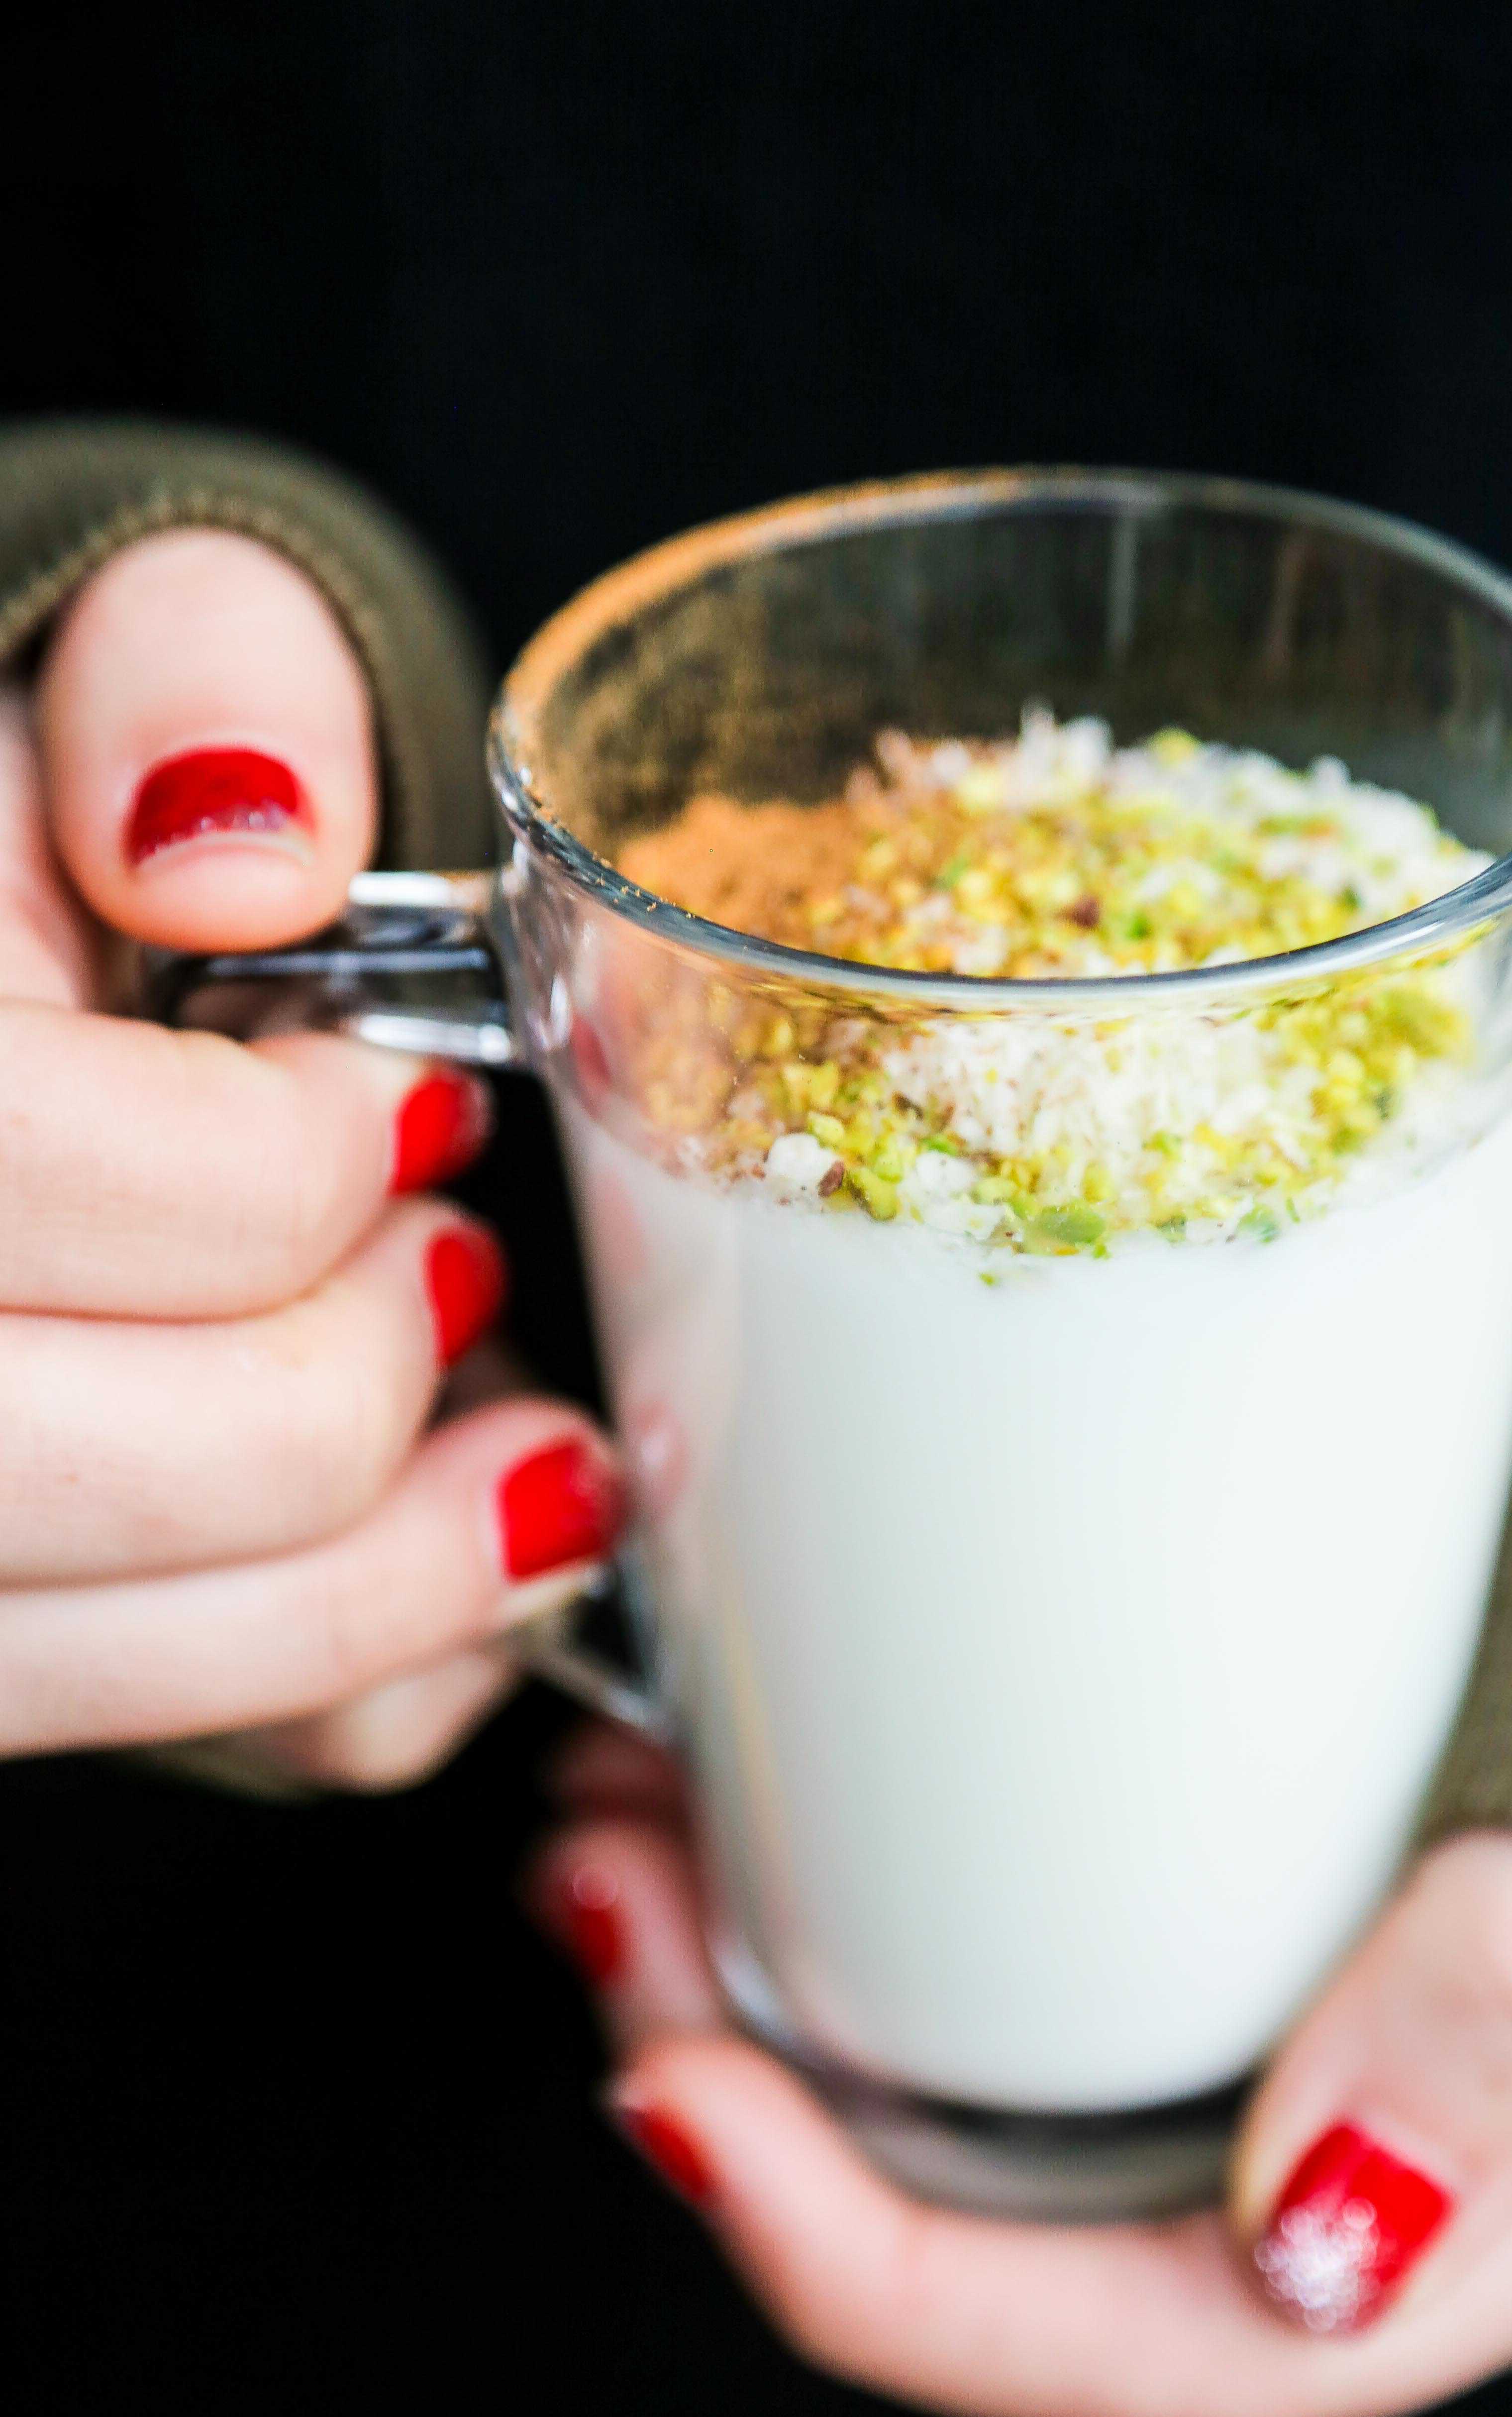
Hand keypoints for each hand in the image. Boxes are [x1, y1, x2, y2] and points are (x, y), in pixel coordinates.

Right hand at [0, 526, 622, 1782]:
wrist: (11, 980)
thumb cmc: (69, 814)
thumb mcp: (130, 646)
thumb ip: (192, 669)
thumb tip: (248, 848)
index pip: (39, 1172)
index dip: (279, 1168)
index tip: (403, 1109)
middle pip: (81, 1468)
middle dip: (344, 1388)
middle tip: (452, 1268)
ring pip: (127, 1659)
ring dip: (390, 1574)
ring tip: (514, 1441)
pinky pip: (162, 1727)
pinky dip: (346, 1671)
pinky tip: (432, 1545)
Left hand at [533, 1726, 1511, 2416]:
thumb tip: (1328, 2205)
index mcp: (1285, 2305)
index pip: (986, 2325)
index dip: (793, 2220)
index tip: (662, 2072)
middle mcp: (1177, 2252)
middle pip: (880, 2208)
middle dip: (702, 2052)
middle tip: (609, 1862)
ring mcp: (1144, 2153)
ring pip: (879, 2108)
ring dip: (727, 1971)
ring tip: (631, 1804)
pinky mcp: (1133, 2052)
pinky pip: (934, 2023)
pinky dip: (820, 1921)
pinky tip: (752, 1802)